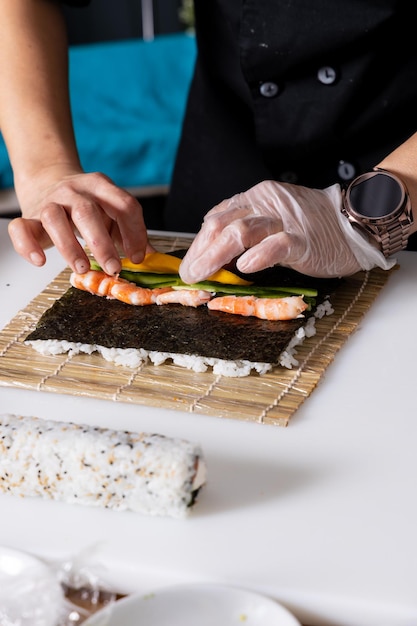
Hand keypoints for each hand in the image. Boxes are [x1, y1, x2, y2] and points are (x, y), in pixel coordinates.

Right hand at [8, 169, 149, 273]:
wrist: (47, 180)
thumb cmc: (85, 205)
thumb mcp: (110, 212)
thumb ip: (128, 232)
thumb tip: (149, 258)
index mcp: (101, 186)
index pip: (123, 205)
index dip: (134, 232)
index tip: (138, 257)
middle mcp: (74, 191)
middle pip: (87, 211)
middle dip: (102, 243)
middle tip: (113, 268)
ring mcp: (50, 201)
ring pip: (54, 218)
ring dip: (70, 247)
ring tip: (82, 269)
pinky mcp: (29, 215)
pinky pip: (21, 228)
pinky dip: (27, 245)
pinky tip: (40, 261)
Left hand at [179, 180, 394, 281]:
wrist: (353, 223)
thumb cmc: (311, 227)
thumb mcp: (272, 220)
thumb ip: (247, 231)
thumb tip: (215, 255)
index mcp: (256, 198)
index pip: (217, 218)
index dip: (198, 243)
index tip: (188, 264)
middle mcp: (266, 205)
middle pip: (222, 224)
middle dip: (200, 251)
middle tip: (190, 274)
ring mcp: (284, 221)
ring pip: (242, 232)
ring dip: (215, 255)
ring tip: (202, 274)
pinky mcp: (303, 239)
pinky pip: (277, 245)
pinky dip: (258, 256)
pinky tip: (244, 267)